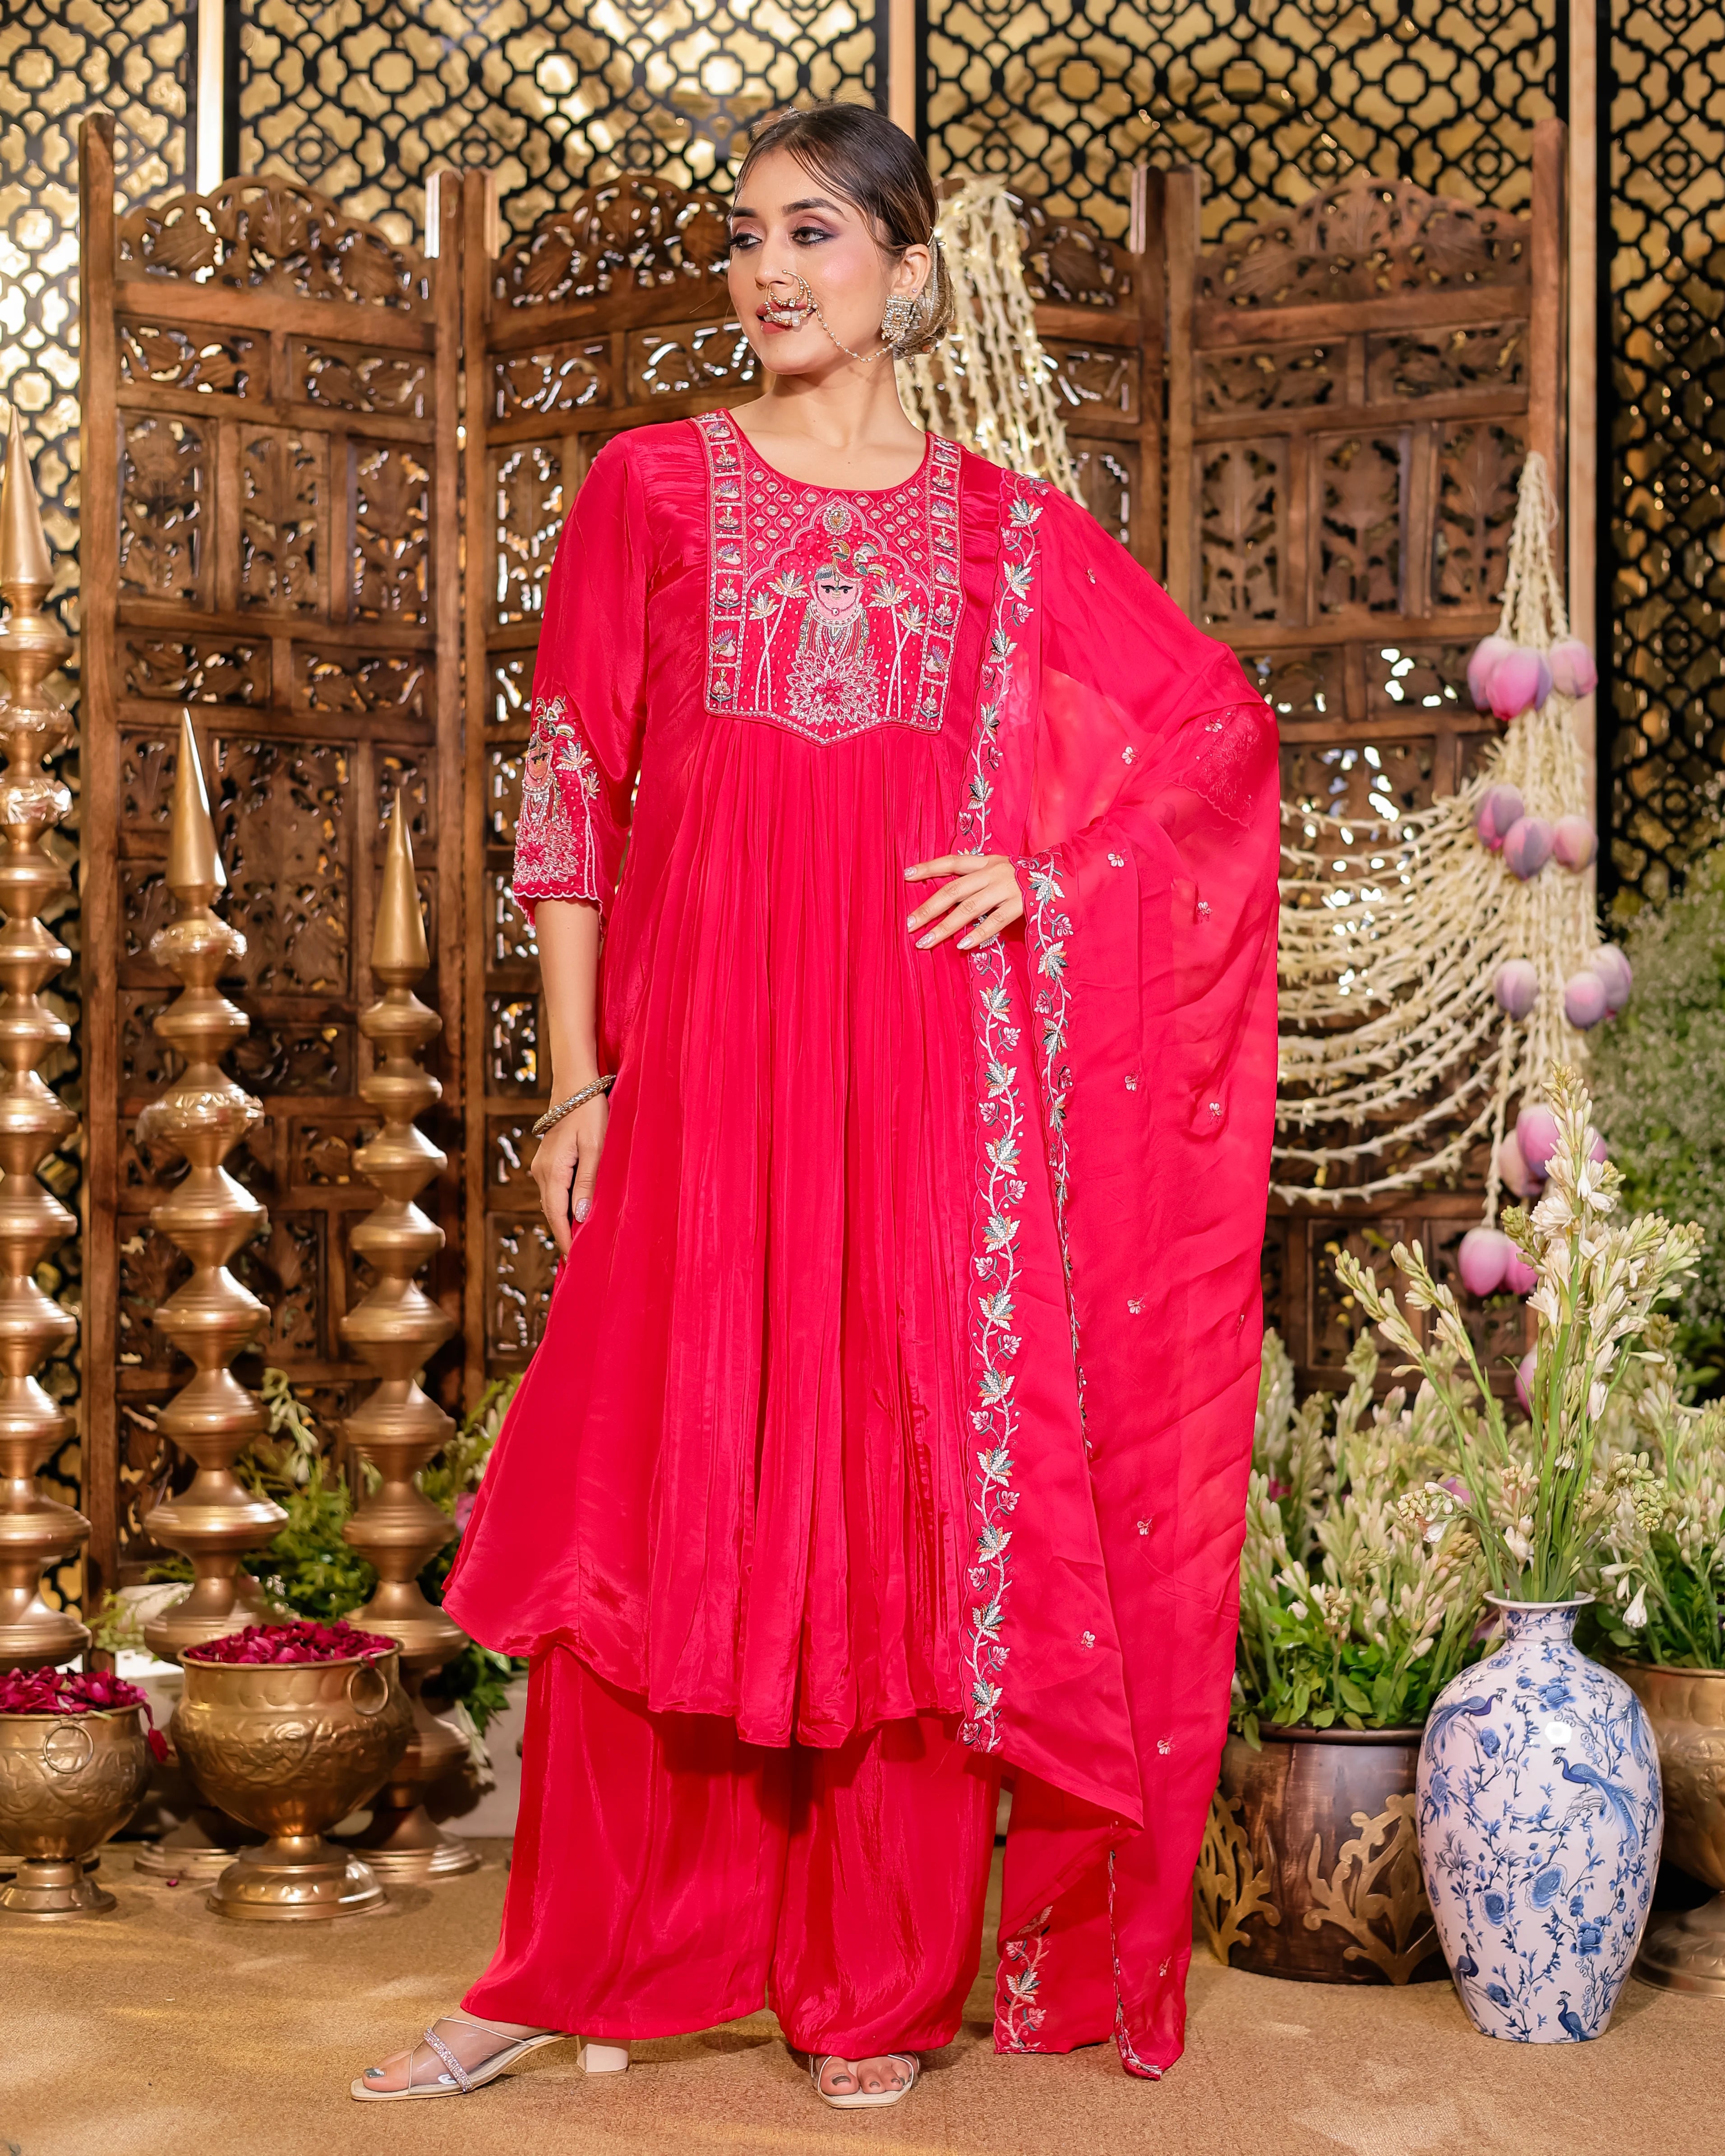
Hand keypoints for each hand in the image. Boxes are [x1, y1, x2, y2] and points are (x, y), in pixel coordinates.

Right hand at [531, 1094, 608, 1257]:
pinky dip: (563, 1203)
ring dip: (563, 1219)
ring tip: (580, 1239)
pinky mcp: (548, 1159)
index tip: (576, 1260)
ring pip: (552, 1201)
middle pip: (551, 1211)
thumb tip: (578, 1217)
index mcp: (553, 1171)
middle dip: (564, 1234)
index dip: (566, 1239)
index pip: (557, 1215)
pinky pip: (554, 1189)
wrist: (576, 1084)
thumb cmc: (590, 1112)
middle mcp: (542, 1171)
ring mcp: (542, 1165)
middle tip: (580, 1257)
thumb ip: (587, 1183)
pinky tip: (575, 1211)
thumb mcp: (596, 1148)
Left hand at [904, 853, 1024, 949]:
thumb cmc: (1027, 878)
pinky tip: (962, 945)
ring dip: (945, 927)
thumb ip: (978, 880)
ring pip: (969, 909)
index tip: (906, 875)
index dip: (929, 868)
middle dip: (928, 908)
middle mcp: (994, 873)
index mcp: (987, 862)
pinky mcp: (1022, 905)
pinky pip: (995, 922)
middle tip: (909, 925)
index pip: (952, 862)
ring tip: (926, 942)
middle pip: (953, 890)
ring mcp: (1007, 889)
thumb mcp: (1001, 871)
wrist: (1066, 874)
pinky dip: (978, 934)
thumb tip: (948, 898)